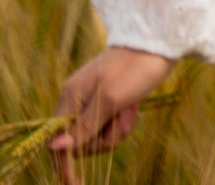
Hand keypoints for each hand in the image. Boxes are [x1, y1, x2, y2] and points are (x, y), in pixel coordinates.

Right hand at [48, 46, 171, 183]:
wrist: (159, 43)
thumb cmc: (135, 69)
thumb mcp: (111, 100)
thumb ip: (84, 126)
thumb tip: (54, 148)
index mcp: (70, 98)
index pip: (57, 141)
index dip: (64, 164)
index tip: (75, 184)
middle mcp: (76, 101)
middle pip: (81, 142)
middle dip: (104, 138)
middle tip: (124, 118)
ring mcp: (92, 102)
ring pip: (98, 136)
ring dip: (118, 128)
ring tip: (132, 110)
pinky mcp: (108, 102)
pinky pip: (110, 125)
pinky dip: (123, 121)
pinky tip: (134, 107)